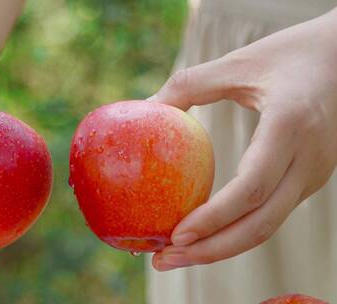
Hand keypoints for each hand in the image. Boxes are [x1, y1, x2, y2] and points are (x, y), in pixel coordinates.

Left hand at [149, 9, 336, 270]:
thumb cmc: (291, 54)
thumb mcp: (239, 62)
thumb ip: (190, 83)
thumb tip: (144, 110)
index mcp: (291, 126)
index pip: (252, 187)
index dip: (214, 218)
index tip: (175, 235)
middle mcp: (309, 159)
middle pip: (260, 224)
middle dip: (209, 250)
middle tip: (161, 260)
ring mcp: (313, 174)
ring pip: (266, 226)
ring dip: (220, 247)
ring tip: (174, 256)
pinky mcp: (308, 179)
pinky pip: (270, 214)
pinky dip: (235, 230)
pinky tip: (203, 233)